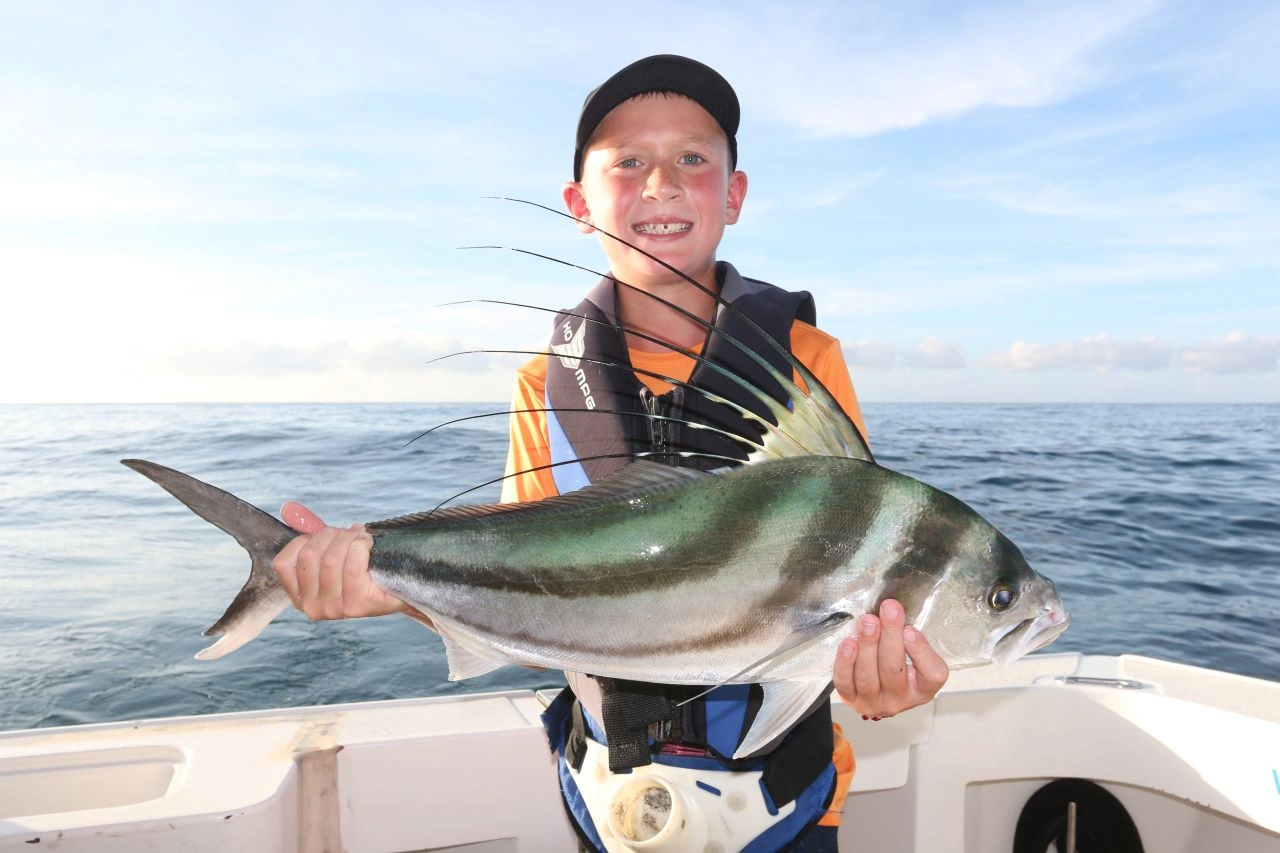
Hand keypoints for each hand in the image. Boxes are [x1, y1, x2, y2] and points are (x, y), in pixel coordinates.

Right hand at [271, 501, 408, 620]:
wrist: (401, 587)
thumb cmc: (362, 568)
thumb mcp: (332, 550)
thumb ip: (309, 531)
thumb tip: (288, 508)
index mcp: (299, 596)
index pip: (284, 563)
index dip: (305, 540)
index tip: (326, 535)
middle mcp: (312, 607)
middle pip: (309, 557)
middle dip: (330, 535)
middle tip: (348, 532)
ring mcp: (334, 609)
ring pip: (330, 560)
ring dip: (348, 538)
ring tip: (360, 536)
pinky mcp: (356, 606)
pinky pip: (352, 567)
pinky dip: (360, 546)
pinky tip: (368, 543)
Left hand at [832, 599, 948, 718]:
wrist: (873, 690)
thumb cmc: (896, 664)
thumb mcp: (913, 652)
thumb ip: (909, 635)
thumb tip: (896, 611)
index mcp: (923, 688)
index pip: (932, 674)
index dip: (921, 652)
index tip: (910, 630)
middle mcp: (900, 699)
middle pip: (894, 669)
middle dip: (890, 637)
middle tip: (889, 611)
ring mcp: (873, 702)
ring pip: (868, 675)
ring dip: (867, 645)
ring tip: (867, 622)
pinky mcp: (850, 699)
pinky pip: (845, 681)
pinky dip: (845, 661)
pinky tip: (848, 643)